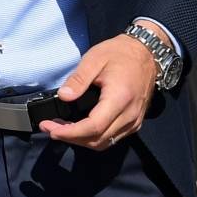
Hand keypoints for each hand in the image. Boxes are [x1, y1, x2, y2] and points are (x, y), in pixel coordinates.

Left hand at [41, 32, 157, 149]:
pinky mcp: (134, 122)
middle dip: (71, 138)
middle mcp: (130, 114)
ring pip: (105, 143)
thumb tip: (63, 96)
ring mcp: (134, 120)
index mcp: (120, 98)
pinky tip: (79, 128)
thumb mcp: (94, 59)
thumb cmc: (120, 54)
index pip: (93, 127)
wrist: (146, 53)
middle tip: (50, 128)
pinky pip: (112, 138)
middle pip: (98, 140)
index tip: (51, 129)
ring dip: (81, 140)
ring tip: (61, 128)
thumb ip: (78, 79)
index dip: (70, 133)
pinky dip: (93, 137)